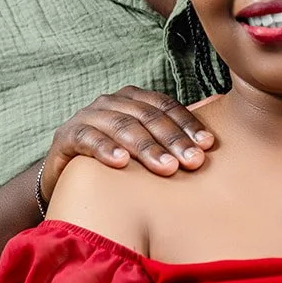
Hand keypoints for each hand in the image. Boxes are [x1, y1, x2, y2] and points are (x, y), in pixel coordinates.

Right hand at [41, 87, 213, 201]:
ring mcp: (88, 117)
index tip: (207, 145)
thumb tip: (215, 121)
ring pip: (121, 126)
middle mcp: (111, 103)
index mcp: (134, 100)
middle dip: (173, 139)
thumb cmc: (115, 165)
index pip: (165, 106)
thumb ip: (173, 135)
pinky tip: (122, 163)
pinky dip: (106, 150)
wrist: (68, 181)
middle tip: (192, 162)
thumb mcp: (145, 149)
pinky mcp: (66, 136)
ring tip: (166, 167)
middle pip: (147, 117)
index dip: (187, 124)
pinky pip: (88, 139)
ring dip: (146, 147)